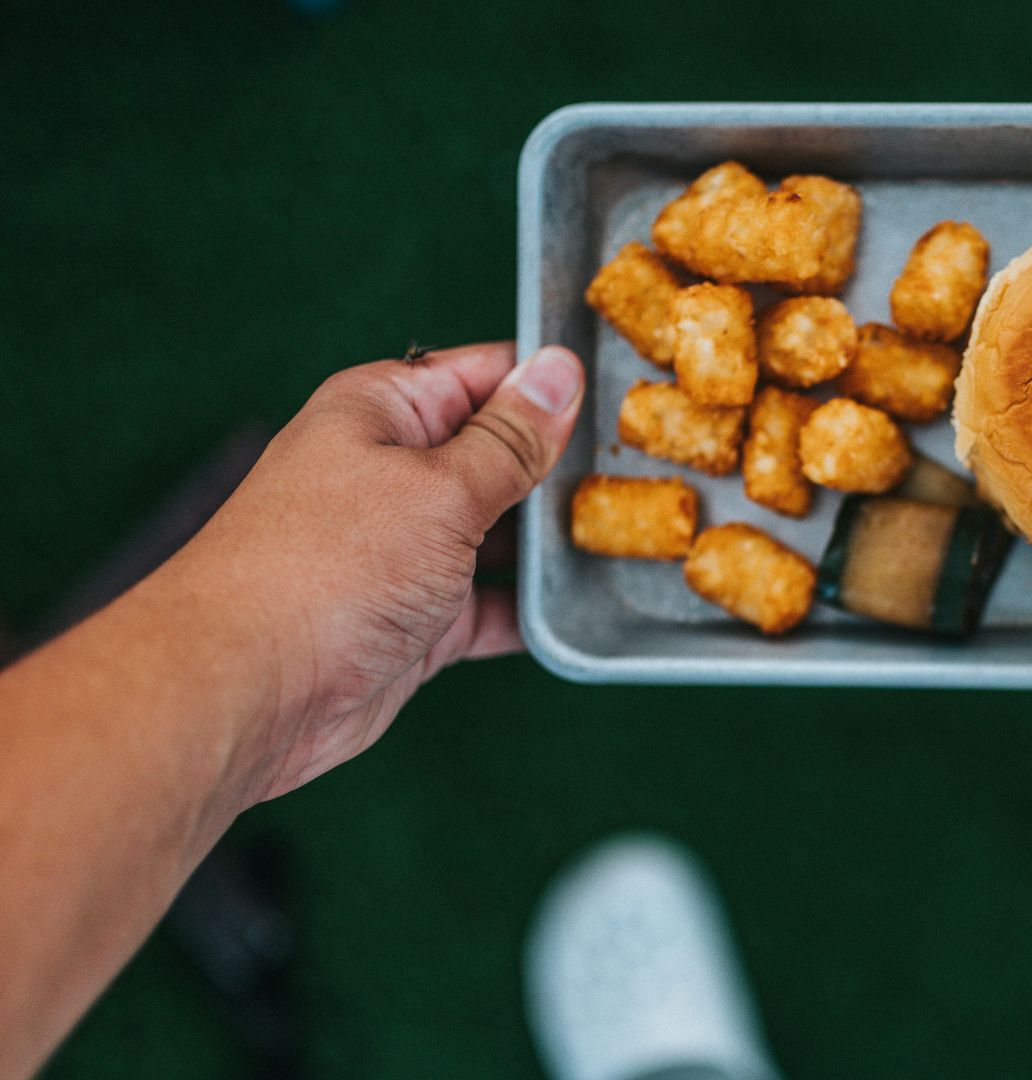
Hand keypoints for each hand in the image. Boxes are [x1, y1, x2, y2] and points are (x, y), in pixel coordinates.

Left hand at [169, 341, 583, 802]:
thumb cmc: (326, 568)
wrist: (247, 690)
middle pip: (500, 455)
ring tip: (629, 542)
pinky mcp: (416, 618)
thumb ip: (511, 439)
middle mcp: (392, 472)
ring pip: (500, 533)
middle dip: (561, 471)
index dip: (552, 385)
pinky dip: (527, 610)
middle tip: (647, 479)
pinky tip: (579, 610)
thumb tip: (560, 370)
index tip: (625, 400)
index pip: (486, 374)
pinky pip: (489, 604)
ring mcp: (404, 549)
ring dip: (550, 546)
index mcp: (384, 410)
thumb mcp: (441, 488)